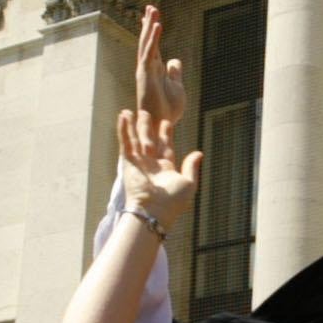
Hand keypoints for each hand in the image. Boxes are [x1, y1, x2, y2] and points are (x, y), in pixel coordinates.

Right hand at [116, 108, 202, 233]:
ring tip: (132, 110)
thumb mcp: (189, 183)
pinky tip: (123, 116)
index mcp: (166, 169)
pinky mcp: (128, 163)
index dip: (166, 134)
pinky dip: (124, 130)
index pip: (166, 147)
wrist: (152, 211)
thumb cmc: (172, 202)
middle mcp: (151, 165)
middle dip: (148, 127)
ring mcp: (139, 163)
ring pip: (136, 140)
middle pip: (150, 141)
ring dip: (134, 125)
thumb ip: (191, 167)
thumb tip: (198, 153)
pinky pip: (126, 143)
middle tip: (146, 112)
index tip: (167, 122)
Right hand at [134, 3, 186, 128]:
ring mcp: (145, 70)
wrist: (162, 125)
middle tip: (151, 7)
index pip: (153, 46)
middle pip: (148, 41)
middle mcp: (148, 67)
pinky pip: (149, 52)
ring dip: (149, 26)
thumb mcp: (177, 86)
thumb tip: (174, 60)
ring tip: (152, 10)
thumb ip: (175, 73)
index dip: (152, 31)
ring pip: (146, 43)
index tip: (153, 17)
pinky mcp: (146, 74)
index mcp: (155, 69)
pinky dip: (153, 38)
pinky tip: (156, 25)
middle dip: (148, 23)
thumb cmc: (168, 110)